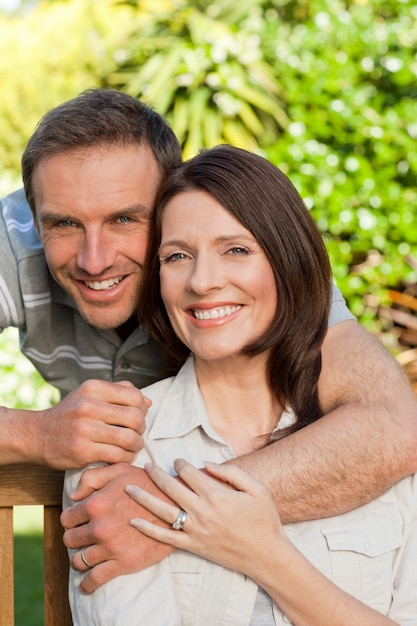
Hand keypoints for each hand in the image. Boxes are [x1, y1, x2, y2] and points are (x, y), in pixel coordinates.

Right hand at [35, 380, 149, 467]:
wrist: (38, 434)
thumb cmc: (71, 414)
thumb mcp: (90, 393)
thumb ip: (119, 392)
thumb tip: (148, 402)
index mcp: (93, 388)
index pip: (135, 396)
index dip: (142, 409)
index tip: (138, 416)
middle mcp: (89, 406)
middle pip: (135, 418)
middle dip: (142, 428)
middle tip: (137, 434)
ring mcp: (85, 429)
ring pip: (129, 439)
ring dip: (137, 445)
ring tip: (132, 446)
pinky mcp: (82, 450)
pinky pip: (117, 455)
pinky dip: (126, 457)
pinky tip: (122, 455)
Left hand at [60, 463, 174, 593]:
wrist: (176, 506)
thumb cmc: (148, 484)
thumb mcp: (120, 470)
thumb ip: (92, 478)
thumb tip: (73, 496)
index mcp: (96, 504)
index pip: (66, 519)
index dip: (71, 520)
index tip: (77, 522)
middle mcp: (99, 527)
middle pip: (70, 540)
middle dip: (75, 538)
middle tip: (82, 537)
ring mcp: (110, 547)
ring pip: (79, 561)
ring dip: (79, 559)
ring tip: (85, 556)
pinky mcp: (123, 563)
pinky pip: (95, 580)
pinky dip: (87, 585)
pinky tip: (86, 585)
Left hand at [126, 459, 284, 577]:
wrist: (267, 555)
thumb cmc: (264, 519)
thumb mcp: (256, 488)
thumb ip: (231, 472)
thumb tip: (205, 464)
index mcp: (216, 494)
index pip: (189, 472)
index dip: (180, 463)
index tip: (177, 460)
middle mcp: (201, 511)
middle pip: (171, 487)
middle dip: (156, 474)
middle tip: (146, 465)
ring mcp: (195, 530)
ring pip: (162, 510)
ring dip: (144, 497)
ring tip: (129, 487)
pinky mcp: (193, 546)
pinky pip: (165, 538)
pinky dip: (148, 530)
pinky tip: (134, 521)